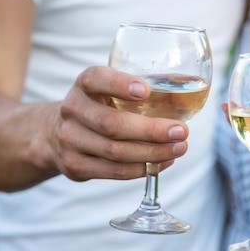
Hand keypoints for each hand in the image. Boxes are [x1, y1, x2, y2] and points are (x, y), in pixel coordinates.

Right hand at [50, 66, 188, 180]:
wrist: (56, 133)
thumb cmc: (100, 106)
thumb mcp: (110, 90)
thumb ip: (140, 89)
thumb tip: (193, 86)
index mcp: (84, 84)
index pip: (96, 79)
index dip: (119, 84)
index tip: (146, 91)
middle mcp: (72, 110)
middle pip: (111, 124)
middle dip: (151, 130)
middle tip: (182, 131)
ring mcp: (70, 140)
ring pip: (115, 152)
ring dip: (153, 153)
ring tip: (179, 148)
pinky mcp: (75, 166)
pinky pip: (114, 171)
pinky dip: (142, 169)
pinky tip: (163, 162)